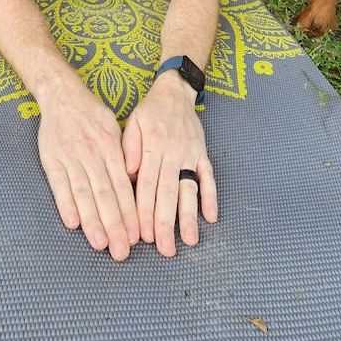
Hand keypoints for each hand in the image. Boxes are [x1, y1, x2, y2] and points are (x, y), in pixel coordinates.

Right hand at [38, 83, 139, 260]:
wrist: (62, 95)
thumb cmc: (93, 115)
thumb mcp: (114, 129)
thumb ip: (123, 156)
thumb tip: (134, 186)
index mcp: (110, 147)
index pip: (122, 186)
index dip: (129, 212)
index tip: (136, 235)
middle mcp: (92, 154)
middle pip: (105, 195)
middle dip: (115, 225)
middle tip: (122, 251)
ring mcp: (70, 158)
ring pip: (84, 193)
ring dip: (92, 221)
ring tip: (101, 243)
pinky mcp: (51, 160)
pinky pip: (59, 185)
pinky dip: (66, 204)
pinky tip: (73, 224)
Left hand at [122, 72, 216, 256]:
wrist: (176, 90)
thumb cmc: (150, 111)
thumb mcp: (133, 122)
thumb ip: (129, 147)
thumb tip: (129, 174)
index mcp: (153, 146)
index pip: (147, 185)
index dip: (145, 211)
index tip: (142, 235)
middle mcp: (173, 152)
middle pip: (169, 193)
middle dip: (166, 223)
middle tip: (164, 250)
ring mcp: (191, 154)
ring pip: (191, 188)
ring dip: (190, 216)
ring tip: (189, 240)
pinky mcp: (204, 153)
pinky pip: (209, 177)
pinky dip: (211, 196)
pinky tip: (211, 217)